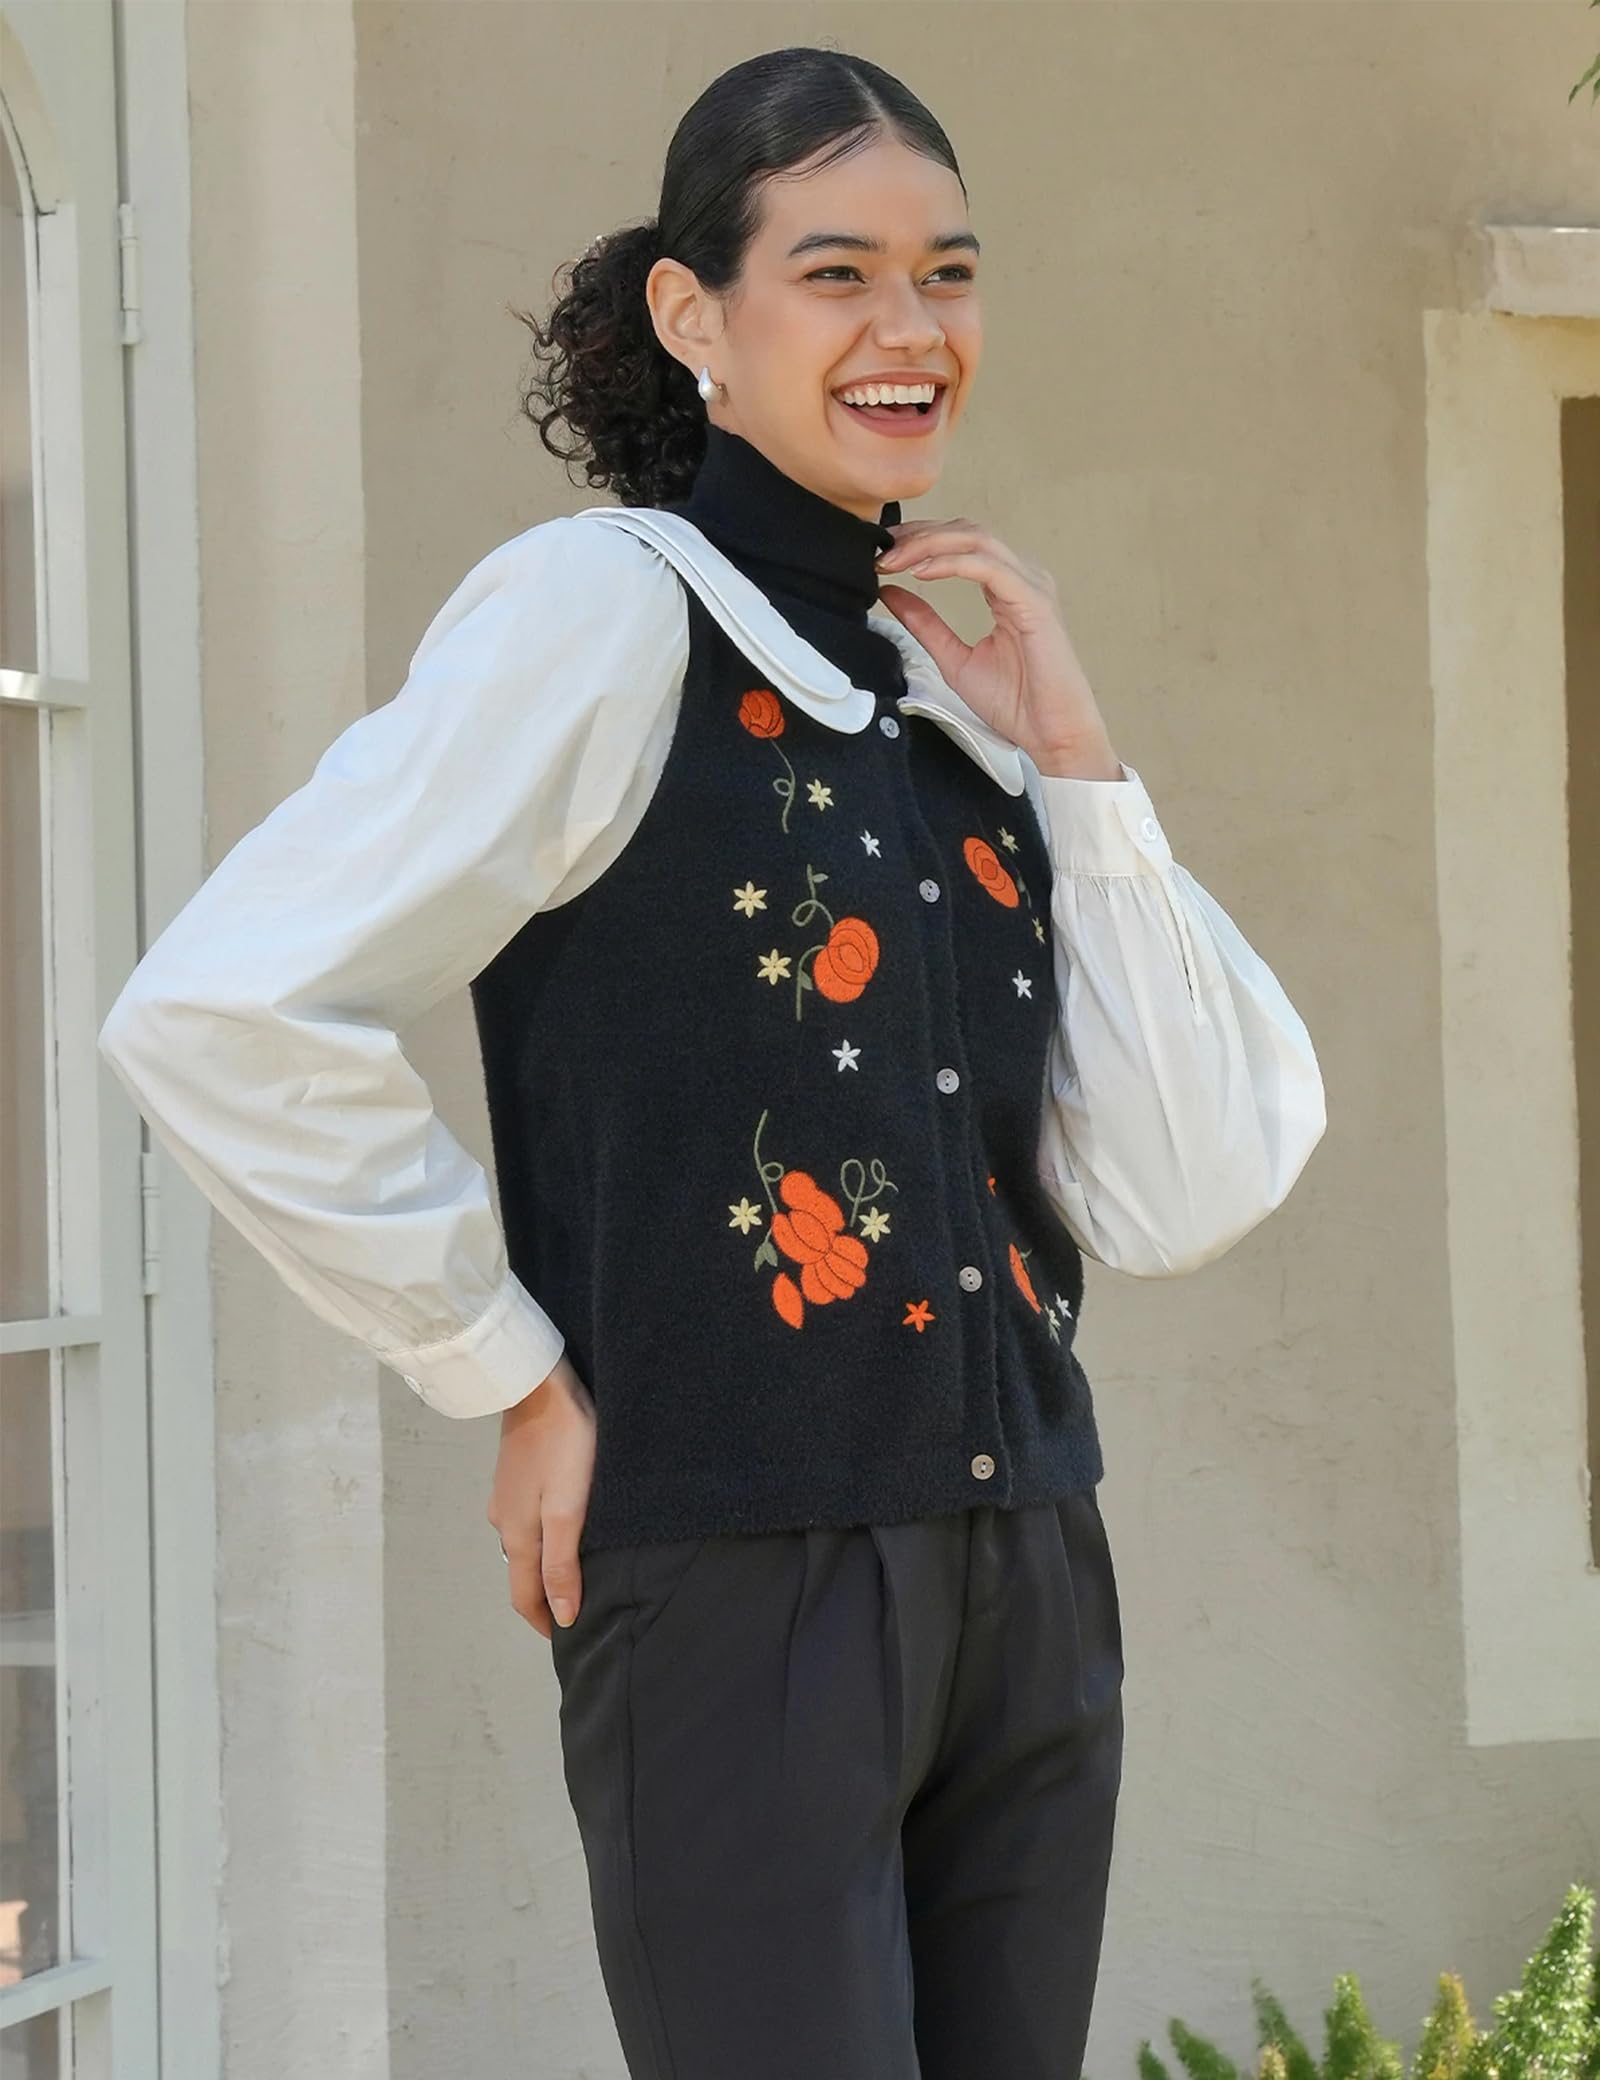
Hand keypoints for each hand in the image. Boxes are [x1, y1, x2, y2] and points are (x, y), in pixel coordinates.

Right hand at [486, 1351, 596, 1639]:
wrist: (540, 1384)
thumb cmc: (564, 1444)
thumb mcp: (569, 1509)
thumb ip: (562, 1564)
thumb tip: (562, 1615)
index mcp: (518, 1535)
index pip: (526, 1597)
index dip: (545, 1622)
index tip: (567, 1637)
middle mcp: (504, 1521)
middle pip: (522, 1573)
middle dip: (543, 1597)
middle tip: (574, 1608)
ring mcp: (506, 1495)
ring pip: (523, 1544)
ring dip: (543, 1565)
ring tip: (573, 1570)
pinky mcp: (514, 1474)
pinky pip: (526, 1517)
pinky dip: (541, 1534)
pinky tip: (561, 1524)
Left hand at [874, 517, 1122, 778]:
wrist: (1051, 735)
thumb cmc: (1016, 703)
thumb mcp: (953, 658)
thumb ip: (925, 624)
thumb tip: (889, 591)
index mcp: (1006, 587)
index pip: (961, 544)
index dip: (920, 539)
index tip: (882, 552)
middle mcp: (1022, 578)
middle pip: (966, 532)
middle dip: (920, 534)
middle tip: (881, 548)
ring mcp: (1031, 586)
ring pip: (976, 540)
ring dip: (929, 544)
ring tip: (894, 558)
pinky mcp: (1034, 601)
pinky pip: (988, 567)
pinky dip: (951, 563)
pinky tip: (921, 571)